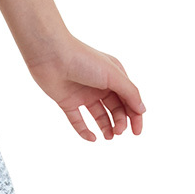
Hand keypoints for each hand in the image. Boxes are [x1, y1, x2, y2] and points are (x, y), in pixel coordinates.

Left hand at [26, 33, 145, 140]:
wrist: (51, 55)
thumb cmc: (84, 60)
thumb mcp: (113, 75)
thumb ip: (129, 93)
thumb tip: (142, 110)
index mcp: (114, 76)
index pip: (129, 99)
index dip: (135, 116)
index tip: (136, 132)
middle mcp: (100, 85)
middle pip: (116, 108)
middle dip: (120, 122)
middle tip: (118, 131)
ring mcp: (83, 94)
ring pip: (99, 115)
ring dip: (106, 127)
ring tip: (109, 136)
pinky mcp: (67, 101)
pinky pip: (77, 120)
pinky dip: (84, 131)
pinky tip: (92, 138)